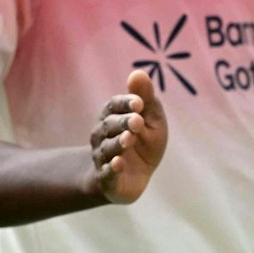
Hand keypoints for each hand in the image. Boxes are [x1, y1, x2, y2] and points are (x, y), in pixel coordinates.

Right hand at [88, 68, 166, 203]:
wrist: (134, 177)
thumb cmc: (143, 142)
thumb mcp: (151, 120)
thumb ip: (146, 98)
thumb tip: (138, 73)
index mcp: (113, 117)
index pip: (113, 106)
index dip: (125, 103)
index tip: (139, 103)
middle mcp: (102, 136)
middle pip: (108, 126)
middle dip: (123, 122)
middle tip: (137, 121)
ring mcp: (103, 158)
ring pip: (107, 149)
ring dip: (117, 143)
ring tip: (129, 138)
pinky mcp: (107, 179)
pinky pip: (106, 173)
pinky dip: (112, 168)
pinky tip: (118, 163)